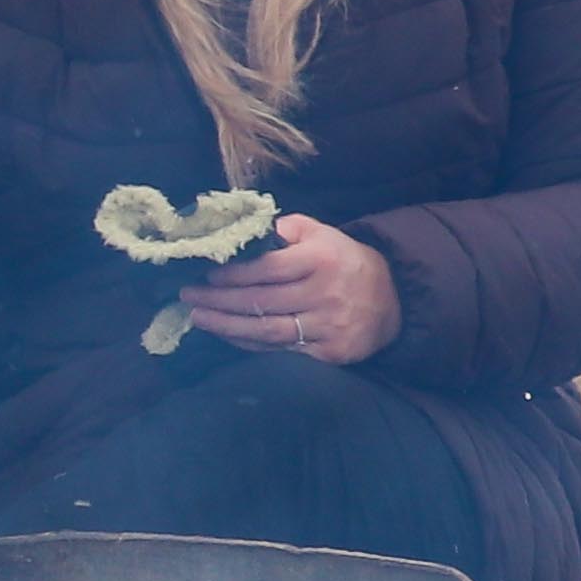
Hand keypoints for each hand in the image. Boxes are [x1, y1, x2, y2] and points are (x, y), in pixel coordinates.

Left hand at [180, 217, 400, 366]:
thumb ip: (290, 227)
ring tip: (198, 318)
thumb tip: (254, 227)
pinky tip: (228, 335)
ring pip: (268, 330)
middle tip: (187, 296)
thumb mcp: (325, 234)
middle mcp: (324, 293)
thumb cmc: (346, 262)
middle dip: (219, 300)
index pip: (268, 269)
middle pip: (262, 301)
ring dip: (227, 326)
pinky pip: (281, 350)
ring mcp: (328, 326)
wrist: (394, 300)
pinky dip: (250, 343)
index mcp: (321, 259)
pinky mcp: (330, 352)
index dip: (233, 274)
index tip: (206, 274)